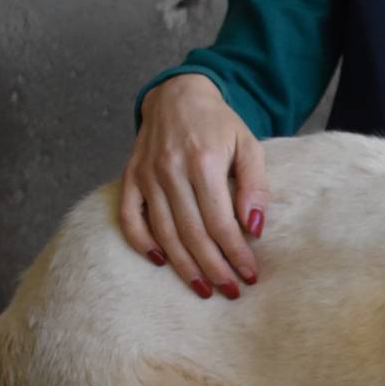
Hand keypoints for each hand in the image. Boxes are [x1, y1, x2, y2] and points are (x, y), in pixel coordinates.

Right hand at [119, 74, 268, 299]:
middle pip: (193, 234)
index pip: (221, 223)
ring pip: (164, 232)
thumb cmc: (219, 125)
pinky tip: (159, 262)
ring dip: (184, 266)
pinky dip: (141, 242)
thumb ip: (254, 186)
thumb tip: (255, 227)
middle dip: (214, 268)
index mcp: (203, 162)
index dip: (236, 254)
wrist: (178, 94)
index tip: (250, 275)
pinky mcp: (131, 176)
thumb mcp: (249, 146)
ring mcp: (147, 174)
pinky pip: (130, 216)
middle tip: (230, 291)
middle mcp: (171, 170)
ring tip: (203, 288)